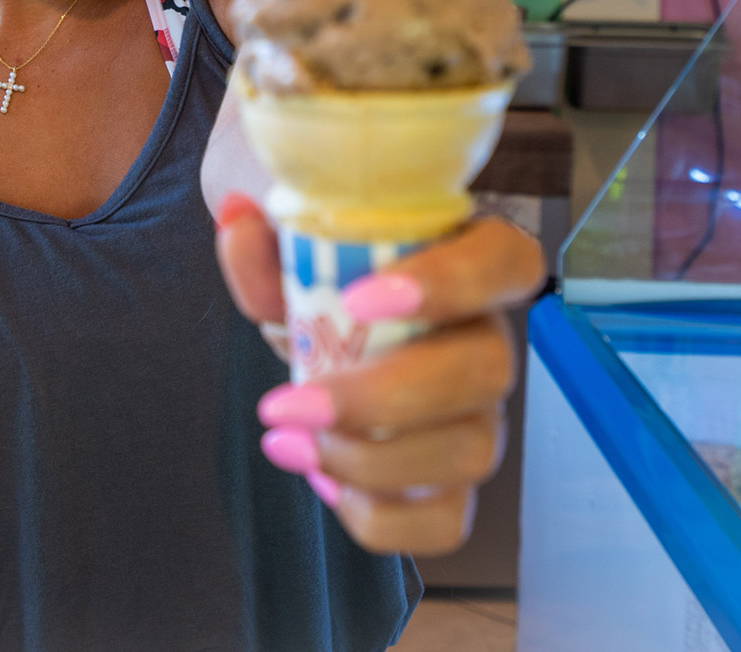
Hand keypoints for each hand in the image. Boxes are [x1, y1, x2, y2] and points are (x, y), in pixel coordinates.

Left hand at [214, 193, 545, 555]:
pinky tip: (320, 479)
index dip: (451, 281)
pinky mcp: (456, 479)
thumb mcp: (293, 257)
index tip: (358, 300)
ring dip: (370, 460)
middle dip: (383, 398)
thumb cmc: (329, 283)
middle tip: (292, 404)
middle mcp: (490, 337)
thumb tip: (235, 219)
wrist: (328, 334)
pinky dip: (377, 514)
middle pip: (486, 372)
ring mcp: (482, 414)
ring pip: (469, 452)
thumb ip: (265, 245)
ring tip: (290, 442)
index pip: (505, 261)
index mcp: (471, 260)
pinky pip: (446, 520)